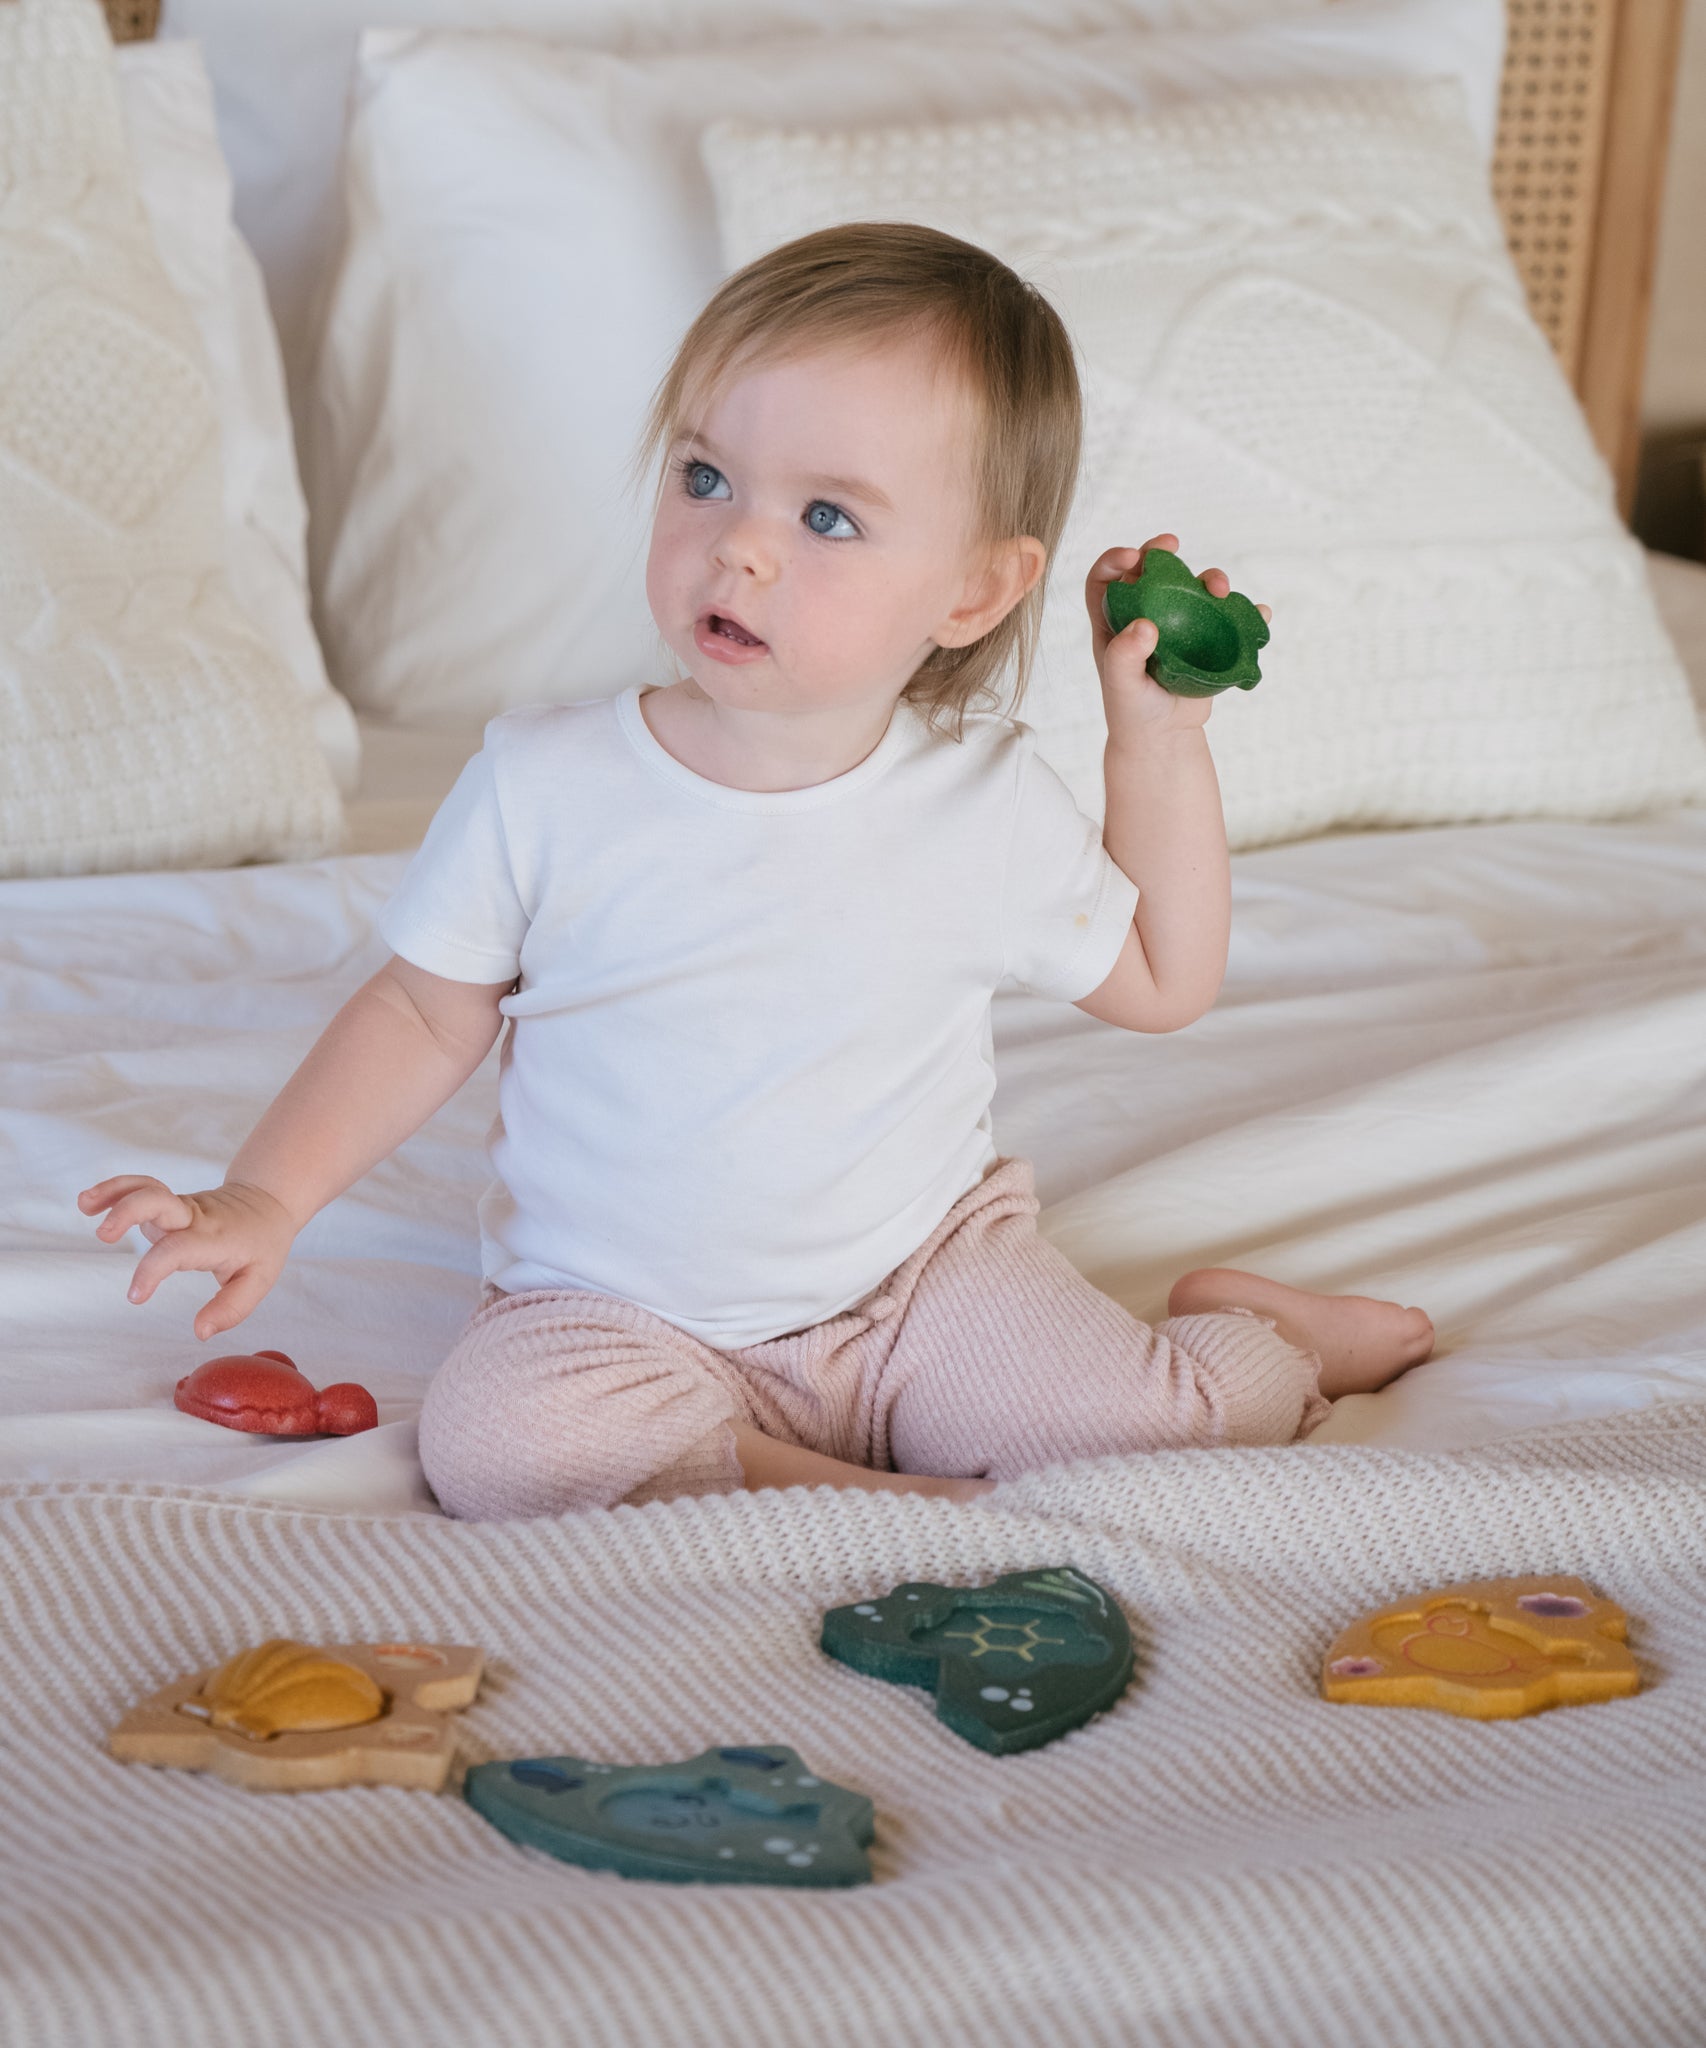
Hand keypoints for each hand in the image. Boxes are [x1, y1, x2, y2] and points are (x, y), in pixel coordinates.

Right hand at [77, 1175, 297, 1340]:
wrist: (267, 1202)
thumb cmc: (261, 1245)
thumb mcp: (259, 1280)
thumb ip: (231, 1308)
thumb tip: (200, 1331)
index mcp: (212, 1239)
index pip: (175, 1250)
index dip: (152, 1270)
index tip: (135, 1296)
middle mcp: (192, 1218)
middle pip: (158, 1200)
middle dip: (128, 1211)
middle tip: (103, 1235)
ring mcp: (178, 1207)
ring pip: (146, 1187)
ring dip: (114, 1192)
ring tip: (85, 1204)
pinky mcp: (168, 1203)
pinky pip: (141, 1189)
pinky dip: (115, 1190)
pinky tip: (90, 1203)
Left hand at [1086, 533, 1270, 747]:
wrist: (1163, 736)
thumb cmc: (1132, 711)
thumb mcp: (1121, 686)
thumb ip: (1124, 656)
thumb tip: (1145, 624)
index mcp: (1113, 622)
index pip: (1105, 580)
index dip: (1113, 560)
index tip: (1131, 556)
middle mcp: (1145, 615)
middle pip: (1153, 572)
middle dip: (1162, 553)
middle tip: (1173, 544)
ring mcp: (1179, 624)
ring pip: (1195, 589)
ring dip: (1211, 579)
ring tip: (1222, 590)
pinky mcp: (1206, 638)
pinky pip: (1230, 618)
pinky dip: (1247, 612)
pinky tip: (1259, 612)